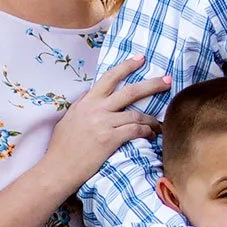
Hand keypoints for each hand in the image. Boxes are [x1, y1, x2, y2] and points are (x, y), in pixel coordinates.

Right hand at [44, 54, 169, 189]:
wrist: (57, 168)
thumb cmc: (61, 147)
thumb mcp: (69, 119)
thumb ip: (82, 105)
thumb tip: (91, 93)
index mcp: (87, 102)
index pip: (109, 78)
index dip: (126, 66)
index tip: (141, 58)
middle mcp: (96, 109)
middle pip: (130, 91)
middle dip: (152, 84)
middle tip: (168, 80)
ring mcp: (104, 123)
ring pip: (137, 115)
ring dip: (151, 119)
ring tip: (158, 123)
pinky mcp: (110, 139)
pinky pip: (135, 131)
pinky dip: (146, 132)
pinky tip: (150, 134)